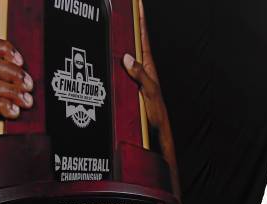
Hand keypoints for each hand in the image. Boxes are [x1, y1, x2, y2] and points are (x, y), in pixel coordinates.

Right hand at [0, 36, 33, 139]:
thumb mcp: (5, 95)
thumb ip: (9, 80)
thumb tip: (26, 70)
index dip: (4, 49)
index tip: (21, 61)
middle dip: (13, 73)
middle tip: (29, 85)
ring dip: (13, 91)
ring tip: (26, 101)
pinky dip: (4, 106)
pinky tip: (14, 112)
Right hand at [121, 0, 168, 129]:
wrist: (157, 129)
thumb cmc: (156, 112)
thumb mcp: (149, 92)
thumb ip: (140, 74)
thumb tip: (127, 57)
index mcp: (149, 67)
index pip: (142, 39)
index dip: (140, 22)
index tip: (138, 5)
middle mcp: (142, 69)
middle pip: (134, 42)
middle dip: (130, 25)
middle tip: (125, 9)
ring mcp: (136, 77)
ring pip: (126, 54)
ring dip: (121, 41)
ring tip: (115, 25)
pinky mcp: (130, 86)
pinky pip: (121, 68)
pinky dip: (116, 59)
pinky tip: (109, 56)